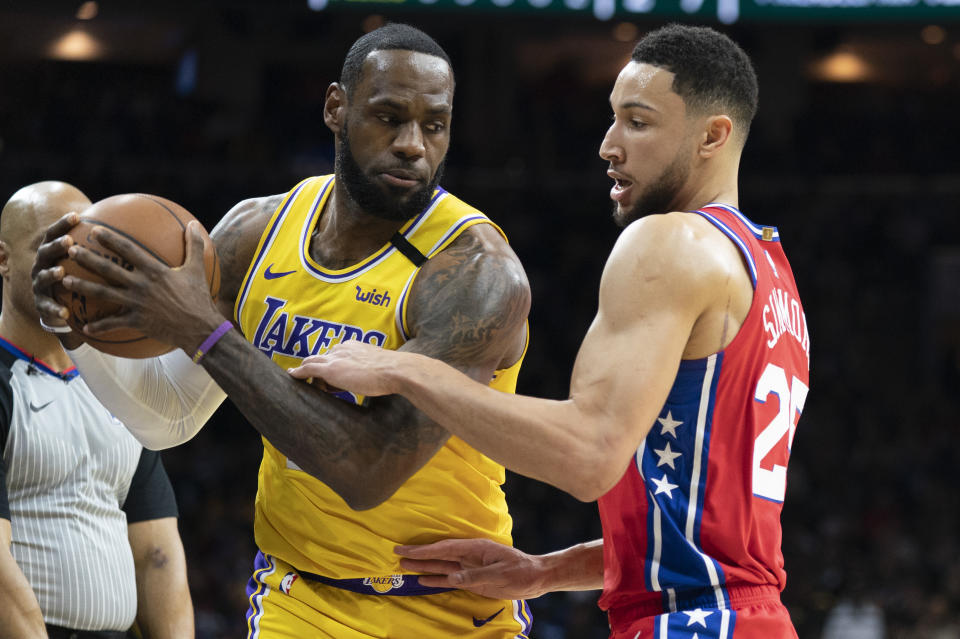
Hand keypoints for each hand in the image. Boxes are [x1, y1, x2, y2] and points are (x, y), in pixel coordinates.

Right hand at [31, 212, 83, 347]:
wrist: (56, 303)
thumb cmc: (72, 275)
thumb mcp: (80, 261)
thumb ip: (91, 246)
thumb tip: (116, 224)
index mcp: (51, 252)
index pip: (54, 234)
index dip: (62, 224)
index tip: (76, 216)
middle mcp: (41, 265)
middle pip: (45, 252)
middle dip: (56, 246)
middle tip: (68, 241)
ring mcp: (39, 284)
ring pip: (42, 278)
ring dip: (51, 274)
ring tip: (61, 272)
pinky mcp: (41, 304)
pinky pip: (47, 307)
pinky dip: (55, 309)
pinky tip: (65, 313)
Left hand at [58, 221, 222, 352]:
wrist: (200, 328)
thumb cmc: (199, 298)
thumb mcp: (197, 270)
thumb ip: (194, 246)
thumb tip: (194, 224)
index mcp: (155, 271)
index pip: (129, 250)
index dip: (111, 240)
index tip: (94, 231)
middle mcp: (142, 285)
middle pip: (109, 270)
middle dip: (87, 259)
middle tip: (70, 250)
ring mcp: (137, 304)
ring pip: (104, 294)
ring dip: (83, 286)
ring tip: (65, 280)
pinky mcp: (137, 321)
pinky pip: (113, 323)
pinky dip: (99, 325)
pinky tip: (86, 327)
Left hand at [287, 340, 402, 396]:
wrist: (394, 370)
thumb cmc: (393, 372)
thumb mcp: (380, 366)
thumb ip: (373, 368)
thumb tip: (377, 378)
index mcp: (353, 346)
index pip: (335, 354)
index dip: (332, 365)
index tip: (335, 377)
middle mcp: (342, 348)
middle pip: (322, 358)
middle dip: (318, 369)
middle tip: (321, 384)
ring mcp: (335, 358)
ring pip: (312, 362)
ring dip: (308, 373)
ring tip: (305, 383)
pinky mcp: (330, 369)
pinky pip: (307, 369)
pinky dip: (298, 373)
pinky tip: (292, 376)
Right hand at [395, 538, 546, 599]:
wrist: (536, 578)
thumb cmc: (521, 572)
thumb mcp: (500, 574)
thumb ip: (475, 576)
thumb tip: (451, 578)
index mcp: (475, 548)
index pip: (444, 548)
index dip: (423, 549)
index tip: (405, 549)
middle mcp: (469, 556)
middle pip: (438, 555)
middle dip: (417, 555)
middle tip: (396, 554)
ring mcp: (469, 567)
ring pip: (441, 566)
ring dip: (423, 566)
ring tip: (403, 566)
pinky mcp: (472, 579)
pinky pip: (449, 579)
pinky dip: (435, 580)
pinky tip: (422, 581)